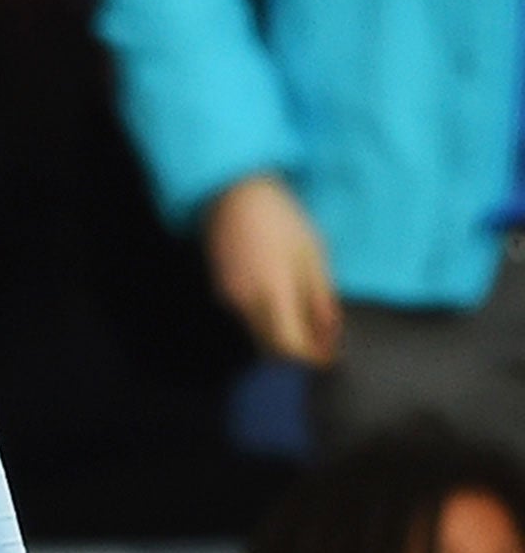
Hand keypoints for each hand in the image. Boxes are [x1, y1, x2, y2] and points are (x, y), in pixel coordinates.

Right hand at [203, 174, 340, 365]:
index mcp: (273, 294)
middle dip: (296, 351)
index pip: (288, 347)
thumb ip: (321, 298)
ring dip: (281, 335)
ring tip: (305, 318)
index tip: (330, 356)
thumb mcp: (313, 255)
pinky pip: (246, 316)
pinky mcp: (221, 289)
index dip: (310, 358)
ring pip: (257, 332)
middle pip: (270, 347)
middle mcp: (245, 303)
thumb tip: (331, 334)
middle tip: (322, 342)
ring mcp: (228, 298)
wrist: (234, 194)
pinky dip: (267, 319)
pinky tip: (281, 301)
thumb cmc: (281, 220)